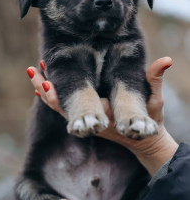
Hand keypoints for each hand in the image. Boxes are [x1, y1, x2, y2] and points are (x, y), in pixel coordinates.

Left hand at [26, 57, 177, 175]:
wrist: (144, 139)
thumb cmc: (149, 120)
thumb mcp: (154, 101)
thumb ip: (155, 80)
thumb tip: (165, 60)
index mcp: (100, 115)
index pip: (72, 106)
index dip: (57, 95)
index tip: (45, 80)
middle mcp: (89, 117)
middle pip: (59, 105)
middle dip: (45, 88)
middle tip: (33, 69)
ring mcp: (87, 116)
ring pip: (60, 105)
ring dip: (47, 89)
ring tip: (36, 70)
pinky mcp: (88, 114)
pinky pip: (66, 105)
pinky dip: (56, 94)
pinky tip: (51, 81)